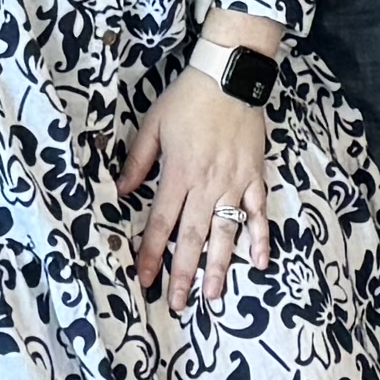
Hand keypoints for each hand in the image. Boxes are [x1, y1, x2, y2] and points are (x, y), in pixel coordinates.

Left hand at [120, 62, 276, 306]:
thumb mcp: (153, 125)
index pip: (162, 221)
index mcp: (178, 172)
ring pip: (225, 232)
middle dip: (183, 272)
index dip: (152, 253)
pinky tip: (259, 263)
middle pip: (192, 236)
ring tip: (213, 296)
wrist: (230, 76)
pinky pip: (258, 213)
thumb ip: (137, 161)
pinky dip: (260, 237)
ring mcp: (233, 182)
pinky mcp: (254, 176)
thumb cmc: (188, 98)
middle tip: (177, 303)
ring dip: (219, 266)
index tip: (144, 278)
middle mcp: (206, 184)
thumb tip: (119, 192)